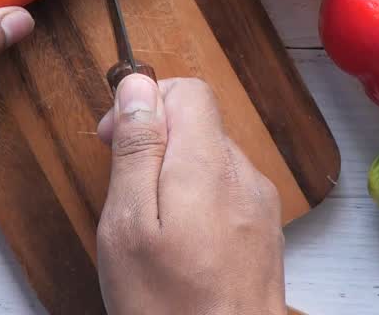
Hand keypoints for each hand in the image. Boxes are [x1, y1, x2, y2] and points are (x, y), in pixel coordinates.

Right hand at [95, 75, 286, 314]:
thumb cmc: (168, 305)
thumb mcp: (129, 222)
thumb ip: (138, 148)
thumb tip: (137, 86)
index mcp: (207, 165)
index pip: (188, 91)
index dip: (145, 103)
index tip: (115, 139)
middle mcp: (243, 177)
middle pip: (199, 123)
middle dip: (156, 141)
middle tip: (124, 190)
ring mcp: (259, 205)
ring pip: (210, 158)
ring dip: (174, 173)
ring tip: (149, 224)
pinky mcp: (263, 232)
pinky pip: (225, 192)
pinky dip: (196, 201)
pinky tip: (177, 242)